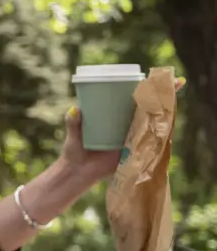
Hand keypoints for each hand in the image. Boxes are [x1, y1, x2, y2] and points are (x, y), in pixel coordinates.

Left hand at [61, 76, 185, 182]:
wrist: (78, 174)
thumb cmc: (74, 152)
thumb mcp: (73, 134)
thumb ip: (73, 123)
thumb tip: (76, 108)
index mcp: (113, 118)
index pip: (130, 99)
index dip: (144, 89)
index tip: (156, 76)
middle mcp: (125, 126)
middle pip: (146, 107)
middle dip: (162, 94)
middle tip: (177, 81)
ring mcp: (132, 138)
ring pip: (152, 122)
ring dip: (166, 110)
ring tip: (177, 96)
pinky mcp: (135, 151)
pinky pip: (150, 141)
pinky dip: (160, 133)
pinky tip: (170, 121)